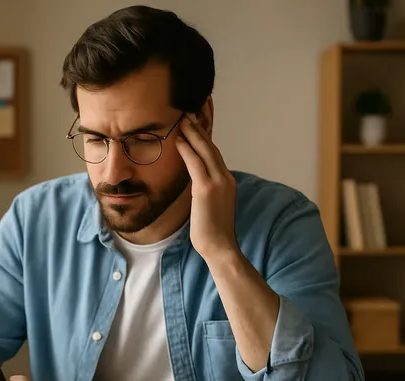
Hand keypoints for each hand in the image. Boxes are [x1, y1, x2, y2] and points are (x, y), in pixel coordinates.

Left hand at [175, 104, 237, 261]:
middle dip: (200, 126)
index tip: (197, 119)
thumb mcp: (209, 205)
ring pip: (205, 150)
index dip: (205, 135)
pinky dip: (187, 149)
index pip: (214, 152)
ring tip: (182, 117)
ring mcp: (218, 182)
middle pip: (211, 146)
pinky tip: (178, 138)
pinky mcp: (207, 189)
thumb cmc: (211, 231)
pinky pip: (195, 163)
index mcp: (226, 181)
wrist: (220, 248)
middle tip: (189, 109)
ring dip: (192, 132)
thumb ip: (204, 190)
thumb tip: (194, 183)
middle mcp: (225, 177)